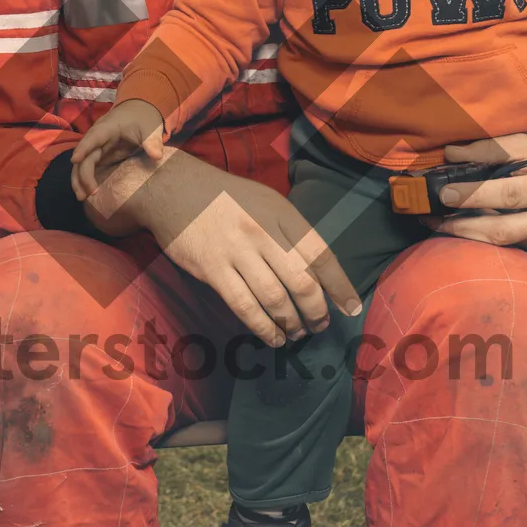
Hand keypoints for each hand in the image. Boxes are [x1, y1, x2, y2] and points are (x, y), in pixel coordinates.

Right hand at [71, 100, 164, 199]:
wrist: (139, 112)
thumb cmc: (143, 119)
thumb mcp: (150, 129)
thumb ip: (152, 142)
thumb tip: (157, 156)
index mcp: (108, 127)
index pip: (93, 137)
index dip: (84, 148)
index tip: (75, 160)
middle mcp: (97, 137)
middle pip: (85, 155)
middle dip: (83, 174)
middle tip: (88, 193)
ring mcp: (97, 147)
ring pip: (82, 163)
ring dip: (79, 179)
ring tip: (81, 197)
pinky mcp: (99, 155)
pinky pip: (88, 167)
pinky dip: (84, 179)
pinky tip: (84, 192)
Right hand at [81, 146, 360, 345]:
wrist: (174, 188)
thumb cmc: (226, 197)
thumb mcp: (266, 201)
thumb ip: (291, 232)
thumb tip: (318, 272)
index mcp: (282, 213)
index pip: (321, 254)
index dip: (340, 286)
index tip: (352, 309)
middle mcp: (264, 232)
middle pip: (302, 282)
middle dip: (316, 311)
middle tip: (320, 325)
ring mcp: (237, 251)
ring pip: (275, 298)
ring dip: (291, 323)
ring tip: (297, 334)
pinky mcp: (213, 269)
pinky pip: (244, 306)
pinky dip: (263, 328)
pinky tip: (273, 337)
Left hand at [428, 132, 526, 260]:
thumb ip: (493, 149)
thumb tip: (452, 153)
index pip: (508, 194)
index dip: (474, 195)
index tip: (444, 192)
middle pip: (500, 230)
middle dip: (461, 226)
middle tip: (431, 217)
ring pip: (501, 246)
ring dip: (466, 237)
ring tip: (437, 225)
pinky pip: (510, 252)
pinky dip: (484, 243)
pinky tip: (464, 233)